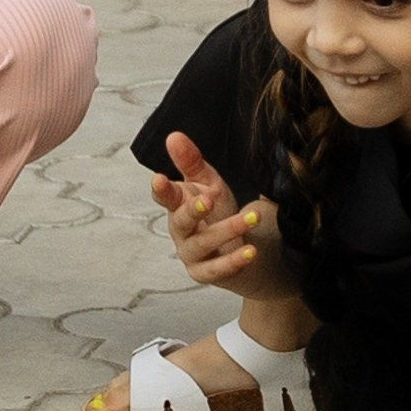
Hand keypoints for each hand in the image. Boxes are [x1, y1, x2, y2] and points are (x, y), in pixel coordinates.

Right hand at [149, 130, 281, 291]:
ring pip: (202, 244)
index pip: (165, 196)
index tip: (159, 178)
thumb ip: (192, 161)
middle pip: (181, 221)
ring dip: (227, 230)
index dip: (161, 189)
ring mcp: (190, 254)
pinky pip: (216, 269)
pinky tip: (250, 251)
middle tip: (208, 198)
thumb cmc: (217, 212)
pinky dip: (233, 261)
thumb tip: (173, 136)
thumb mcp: (208, 183)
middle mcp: (180, 230)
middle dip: (192, 210)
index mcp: (178, 205)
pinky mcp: (204, 273)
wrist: (236, 248)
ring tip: (251, 218)